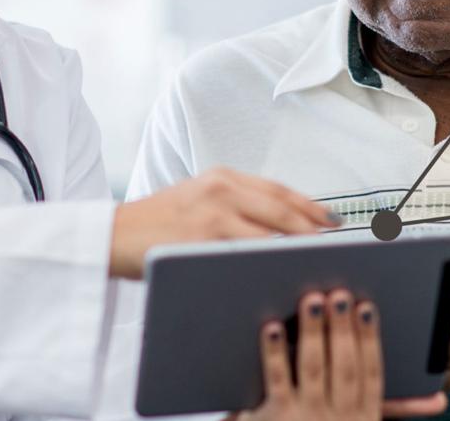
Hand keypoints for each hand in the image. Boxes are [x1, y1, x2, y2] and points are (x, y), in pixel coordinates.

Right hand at [109, 168, 339, 279]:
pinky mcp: (201, 239)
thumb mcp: (198, 199)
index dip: (311, 206)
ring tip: (318, 262)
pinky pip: (244, 253)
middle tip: (338, 246)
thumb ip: (234, 206)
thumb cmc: (157, 223)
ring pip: (270, 233)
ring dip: (297, 248)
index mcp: (223, 177)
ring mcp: (212, 213)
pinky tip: (281, 273)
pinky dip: (267, 263)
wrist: (112, 234)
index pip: (279, 190)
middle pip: (283, 210)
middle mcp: (221, 188)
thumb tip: (278, 226)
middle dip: (314, 228)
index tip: (334, 221)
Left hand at [235, 290, 446, 420]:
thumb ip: (401, 409)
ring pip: (313, 368)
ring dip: (314, 333)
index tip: (367, 308)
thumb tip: (439, 400)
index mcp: (364, 417)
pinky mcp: (275, 417)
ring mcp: (307, 416)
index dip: (370, 339)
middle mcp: (339, 418)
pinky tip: (273, 329)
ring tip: (312, 301)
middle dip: (343, 328)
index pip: (372, 373)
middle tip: (340, 296)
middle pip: (344, 367)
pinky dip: (275, 353)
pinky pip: (277, 381)